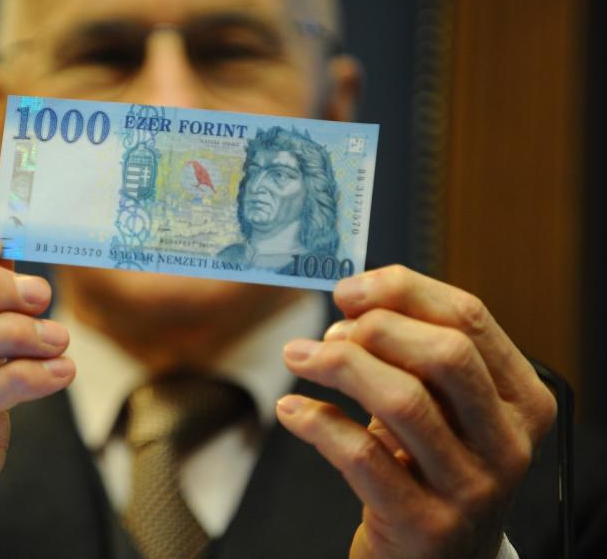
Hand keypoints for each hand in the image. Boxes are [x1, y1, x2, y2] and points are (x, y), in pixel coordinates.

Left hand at [275, 265, 555, 558]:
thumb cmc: (429, 467)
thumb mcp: (441, 409)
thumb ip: (414, 352)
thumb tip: (356, 295)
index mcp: (522, 401)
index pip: (471, 319)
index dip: (404, 291)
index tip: (351, 289)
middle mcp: (508, 445)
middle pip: (446, 355)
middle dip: (376, 328)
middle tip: (330, 330)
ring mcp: (471, 489)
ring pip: (404, 400)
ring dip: (339, 365)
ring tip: (299, 356)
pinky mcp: (423, 525)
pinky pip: (362, 456)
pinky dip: (317, 422)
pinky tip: (293, 410)